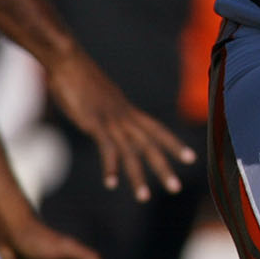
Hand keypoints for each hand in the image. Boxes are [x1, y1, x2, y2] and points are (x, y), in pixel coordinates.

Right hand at [44, 51, 195, 200]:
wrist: (68, 60)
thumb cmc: (80, 77)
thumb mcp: (99, 97)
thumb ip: (106, 111)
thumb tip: (105, 119)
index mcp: (128, 110)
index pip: (158, 129)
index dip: (174, 144)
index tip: (191, 158)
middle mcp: (125, 116)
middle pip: (150, 145)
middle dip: (164, 167)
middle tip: (176, 188)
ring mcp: (111, 119)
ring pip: (131, 152)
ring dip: (138, 176)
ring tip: (144, 198)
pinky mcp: (94, 122)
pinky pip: (106, 148)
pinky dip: (110, 166)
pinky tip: (111, 183)